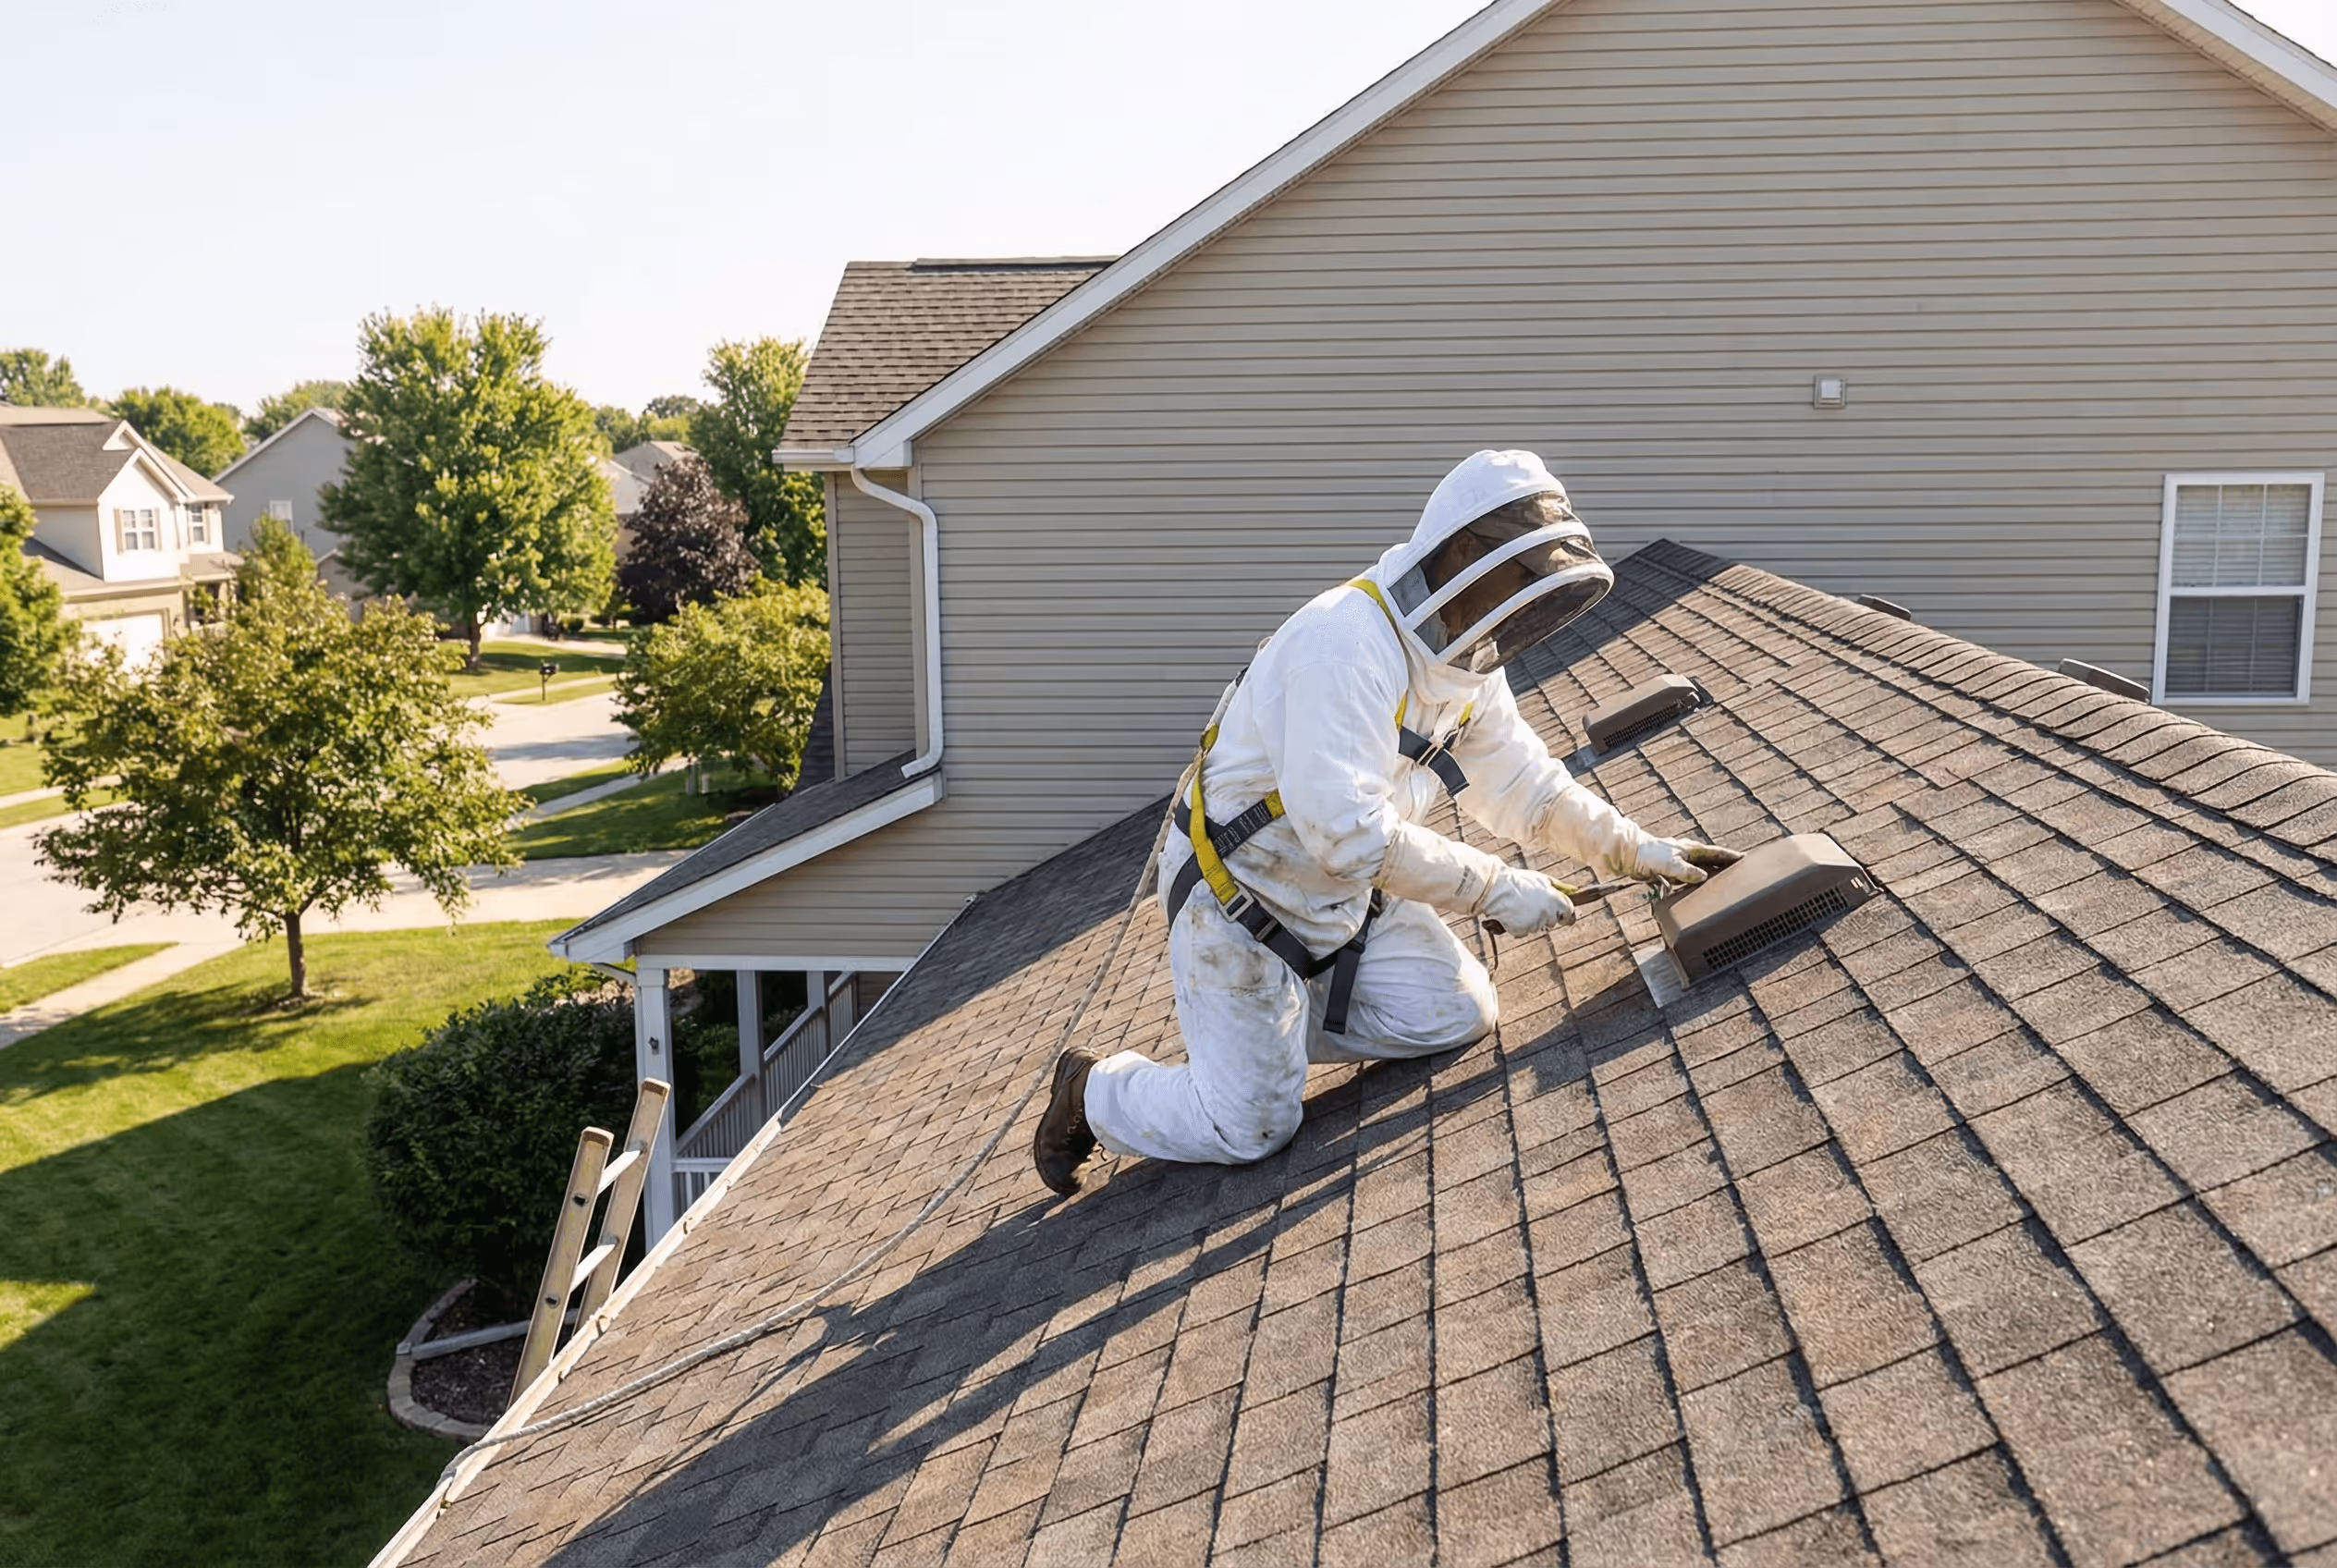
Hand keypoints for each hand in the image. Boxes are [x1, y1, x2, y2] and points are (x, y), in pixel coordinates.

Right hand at [1477, 868, 1575, 933]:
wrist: (1496, 888)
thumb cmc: (1520, 881)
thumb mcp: (1543, 879)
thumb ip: (1560, 887)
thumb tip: (1574, 890)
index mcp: (1557, 901)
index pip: (1569, 913)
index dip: (1565, 913)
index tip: (1561, 913)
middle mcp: (1549, 914)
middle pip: (1553, 921)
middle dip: (1546, 915)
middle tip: (1533, 904)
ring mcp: (1535, 924)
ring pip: (1537, 927)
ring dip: (1532, 920)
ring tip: (1520, 906)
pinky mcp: (1522, 931)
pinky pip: (1524, 931)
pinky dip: (1519, 925)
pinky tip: (1513, 913)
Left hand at [1618, 838, 1742, 885]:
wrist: (1629, 854)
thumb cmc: (1649, 854)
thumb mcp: (1670, 864)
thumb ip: (1687, 871)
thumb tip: (1703, 877)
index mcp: (1691, 849)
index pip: (1716, 852)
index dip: (1731, 856)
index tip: (1745, 859)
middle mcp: (1687, 854)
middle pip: (1711, 861)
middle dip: (1723, 866)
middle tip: (1738, 872)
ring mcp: (1679, 862)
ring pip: (1699, 870)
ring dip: (1709, 876)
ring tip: (1721, 883)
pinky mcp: (1670, 870)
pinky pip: (1687, 878)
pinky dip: (1693, 883)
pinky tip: (1696, 889)